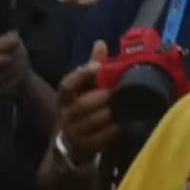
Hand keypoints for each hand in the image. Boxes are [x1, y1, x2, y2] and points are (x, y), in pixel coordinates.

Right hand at [56, 41, 121, 163]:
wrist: (73, 143)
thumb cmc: (81, 109)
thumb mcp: (83, 89)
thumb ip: (92, 69)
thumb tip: (100, 43)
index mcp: (63, 98)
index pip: (66, 85)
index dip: (80, 75)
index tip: (97, 65)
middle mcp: (66, 115)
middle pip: (82, 105)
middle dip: (102, 98)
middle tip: (118, 91)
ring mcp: (75, 132)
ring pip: (93, 121)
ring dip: (111, 113)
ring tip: (126, 106)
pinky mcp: (86, 146)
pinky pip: (102, 137)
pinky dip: (115, 129)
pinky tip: (125, 123)